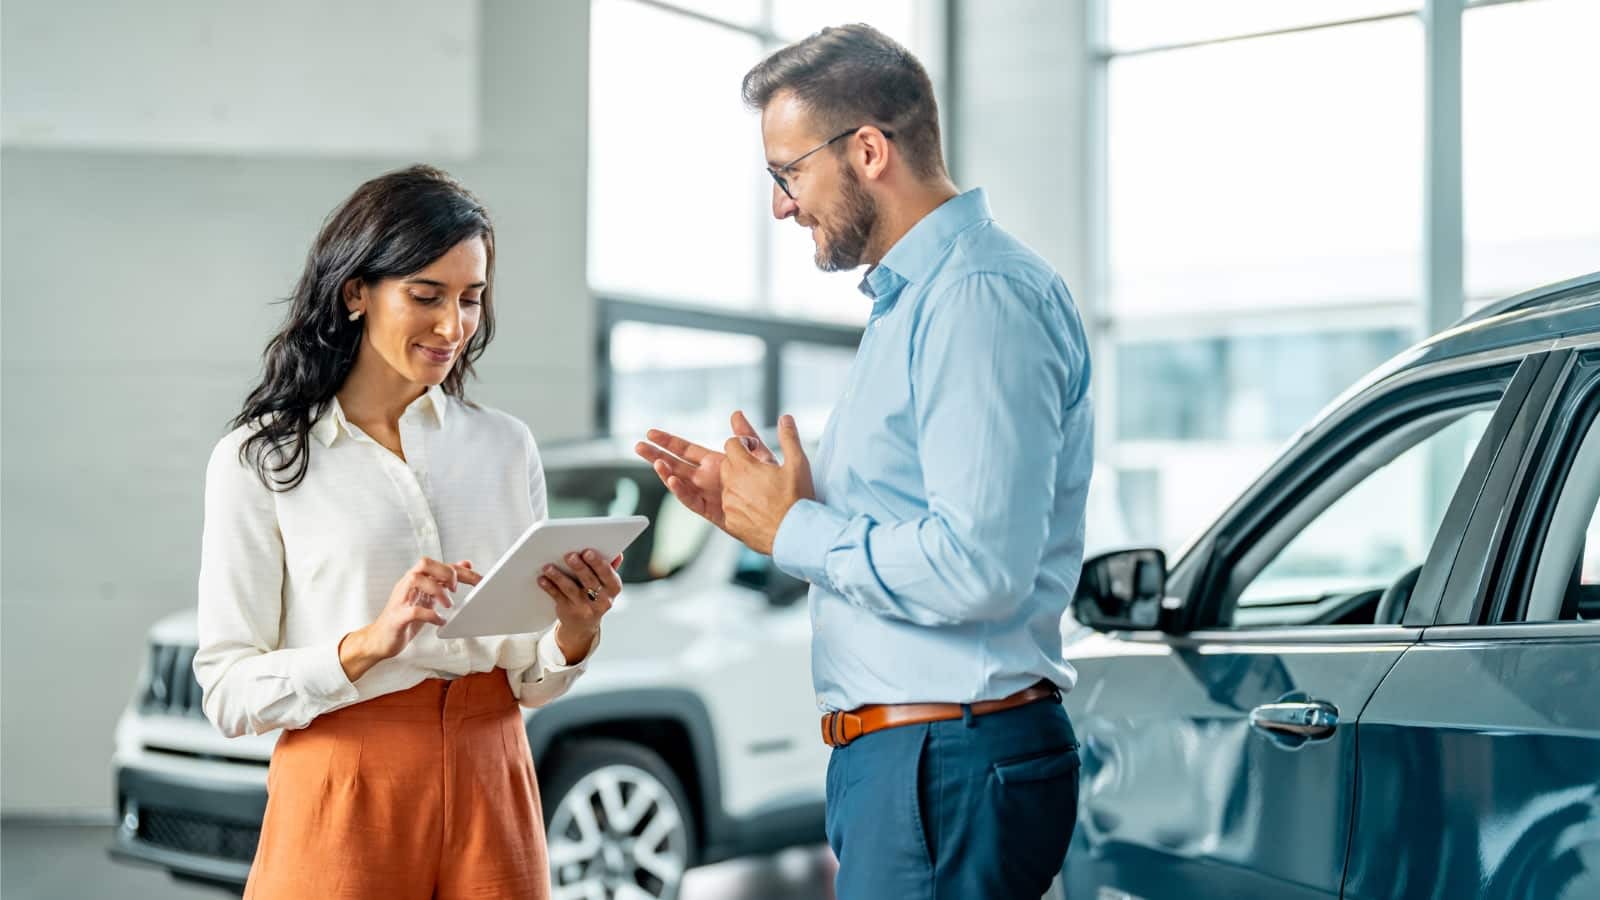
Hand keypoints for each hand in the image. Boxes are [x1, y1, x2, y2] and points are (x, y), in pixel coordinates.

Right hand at [340, 557, 481, 681]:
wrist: (380, 640)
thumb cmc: (404, 618)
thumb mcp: (428, 597)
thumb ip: (444, 581)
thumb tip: (465, 565)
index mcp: (416, 580)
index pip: (439, 565)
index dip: (461, 571)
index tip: (479, 580)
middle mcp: (407, 585)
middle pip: (424, 563)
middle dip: (445, 572)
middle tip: (455, 589)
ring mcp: (400, 600)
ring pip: (416, 579)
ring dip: (437, 590)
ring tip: (448, 605)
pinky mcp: (396, 617)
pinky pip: (413, 611)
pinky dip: (430, 615)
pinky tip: (439, 621)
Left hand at [538, 549, 622, 663]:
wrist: (583, 625)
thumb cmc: (595, 596)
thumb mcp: (606, 584)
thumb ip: (609, 567)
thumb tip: (617, 554)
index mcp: (613, 589)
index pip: (608, 574)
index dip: (598, 563)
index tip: (587, 552)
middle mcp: (602, 600)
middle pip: (589, 581)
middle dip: (579, 567)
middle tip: (569, 555)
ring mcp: (585, 608)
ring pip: (571, 589)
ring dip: (559, 576)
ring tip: (549, 567)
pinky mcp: (569, 612)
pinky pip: (558, 597)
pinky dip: (549, 587)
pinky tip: (542, 579)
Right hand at [636, 411, 775, 528]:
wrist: (785, 515)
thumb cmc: (777, 486)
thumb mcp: (761, 454)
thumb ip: (747, 436)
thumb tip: (736, 413)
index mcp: (716, 464)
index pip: (686, 450)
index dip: (669, 441)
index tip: (651, 432)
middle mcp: (708, 479)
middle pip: (676, 464)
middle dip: (657, 455)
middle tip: (638, 445)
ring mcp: (708, 495)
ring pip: (680, 482)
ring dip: (666, 472)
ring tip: (655, 462)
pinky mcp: (712, 512)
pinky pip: (693, 501)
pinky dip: (681, 491)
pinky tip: (672, 479)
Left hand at [721, 414, 813, 554]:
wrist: (795, 534)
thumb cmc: (798, 500)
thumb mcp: (798, 464)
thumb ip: (789, 438)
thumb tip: (785, 418)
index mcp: (745, 467)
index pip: (732, 444)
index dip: (743, 443)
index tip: (754, 448)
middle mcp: (732, 484)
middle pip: (726, 464)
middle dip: (739, 463)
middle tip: (759, 470)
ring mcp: (729, 504)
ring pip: (727, 486)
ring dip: (738, 484)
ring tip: (761, 491)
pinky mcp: (730, 522)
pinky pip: (729, 508)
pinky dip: (739, 505)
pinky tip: (757, 509)